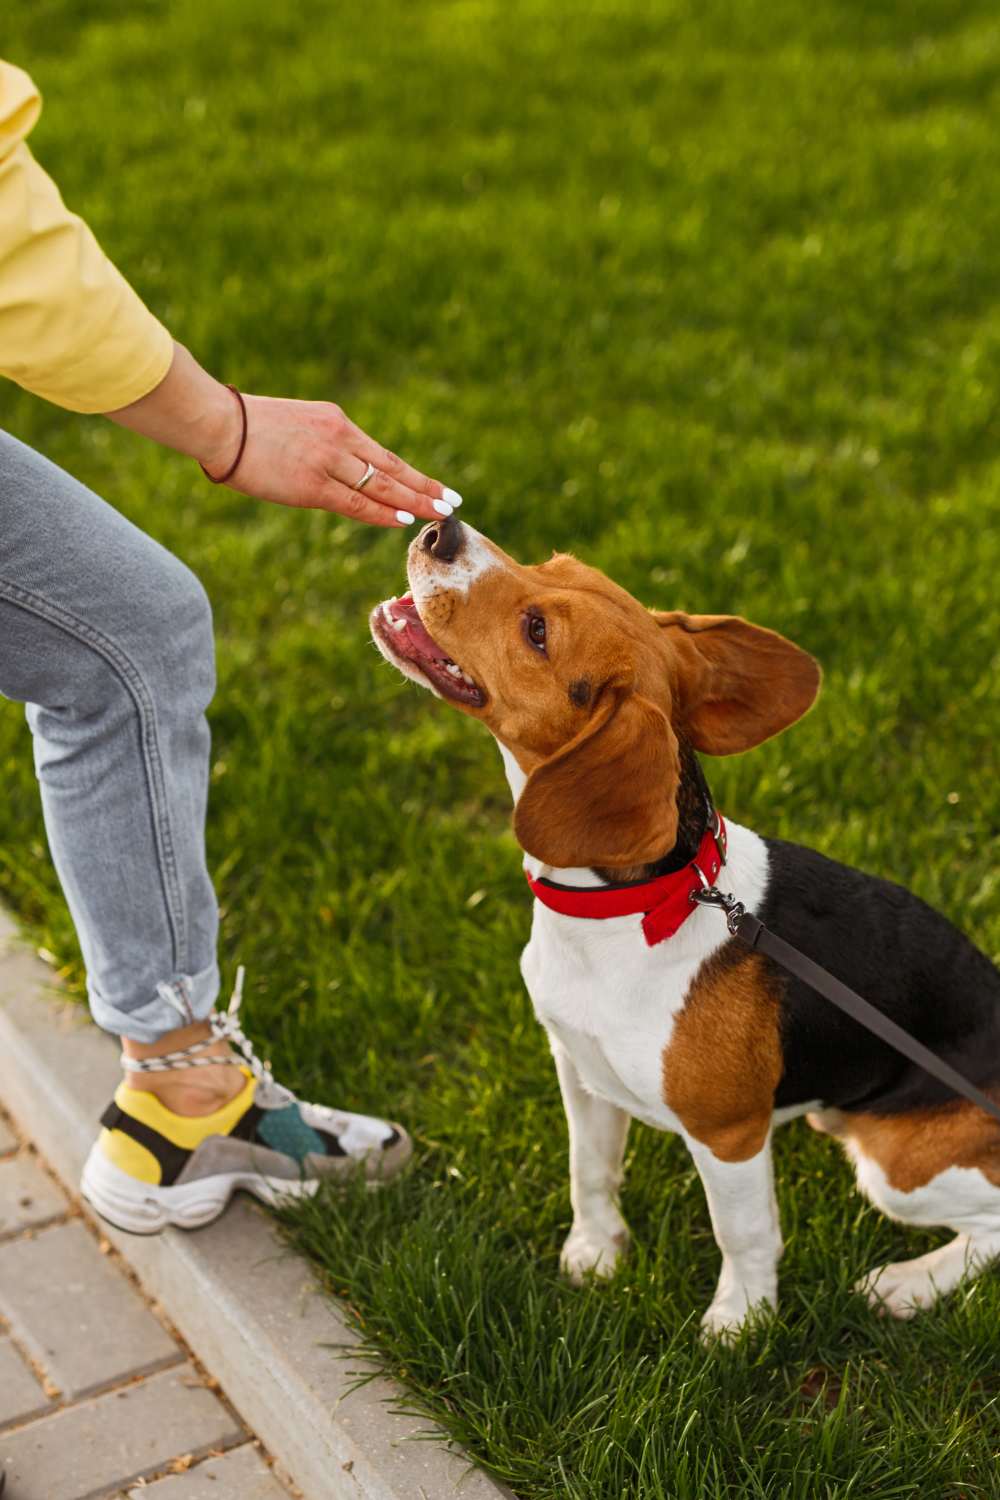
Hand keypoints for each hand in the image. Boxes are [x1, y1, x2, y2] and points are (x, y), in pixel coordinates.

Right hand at [202, 390, 460, 526]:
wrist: (218, 423)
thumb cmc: (246, 429)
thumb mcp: (296, 429)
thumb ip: (323, 449)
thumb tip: (338, 476)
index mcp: (336, 422)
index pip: (383, 455)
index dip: (413, 475)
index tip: (437, 488)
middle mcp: (339, 438)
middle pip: (392, 469)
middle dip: (425, 488)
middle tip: (453, 502)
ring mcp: (328, 461)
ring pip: (382, 486)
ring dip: (414, 501)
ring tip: (441, 513)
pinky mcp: (313, 484)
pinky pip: (357, 502)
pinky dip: (383, 512)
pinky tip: (404, 519)